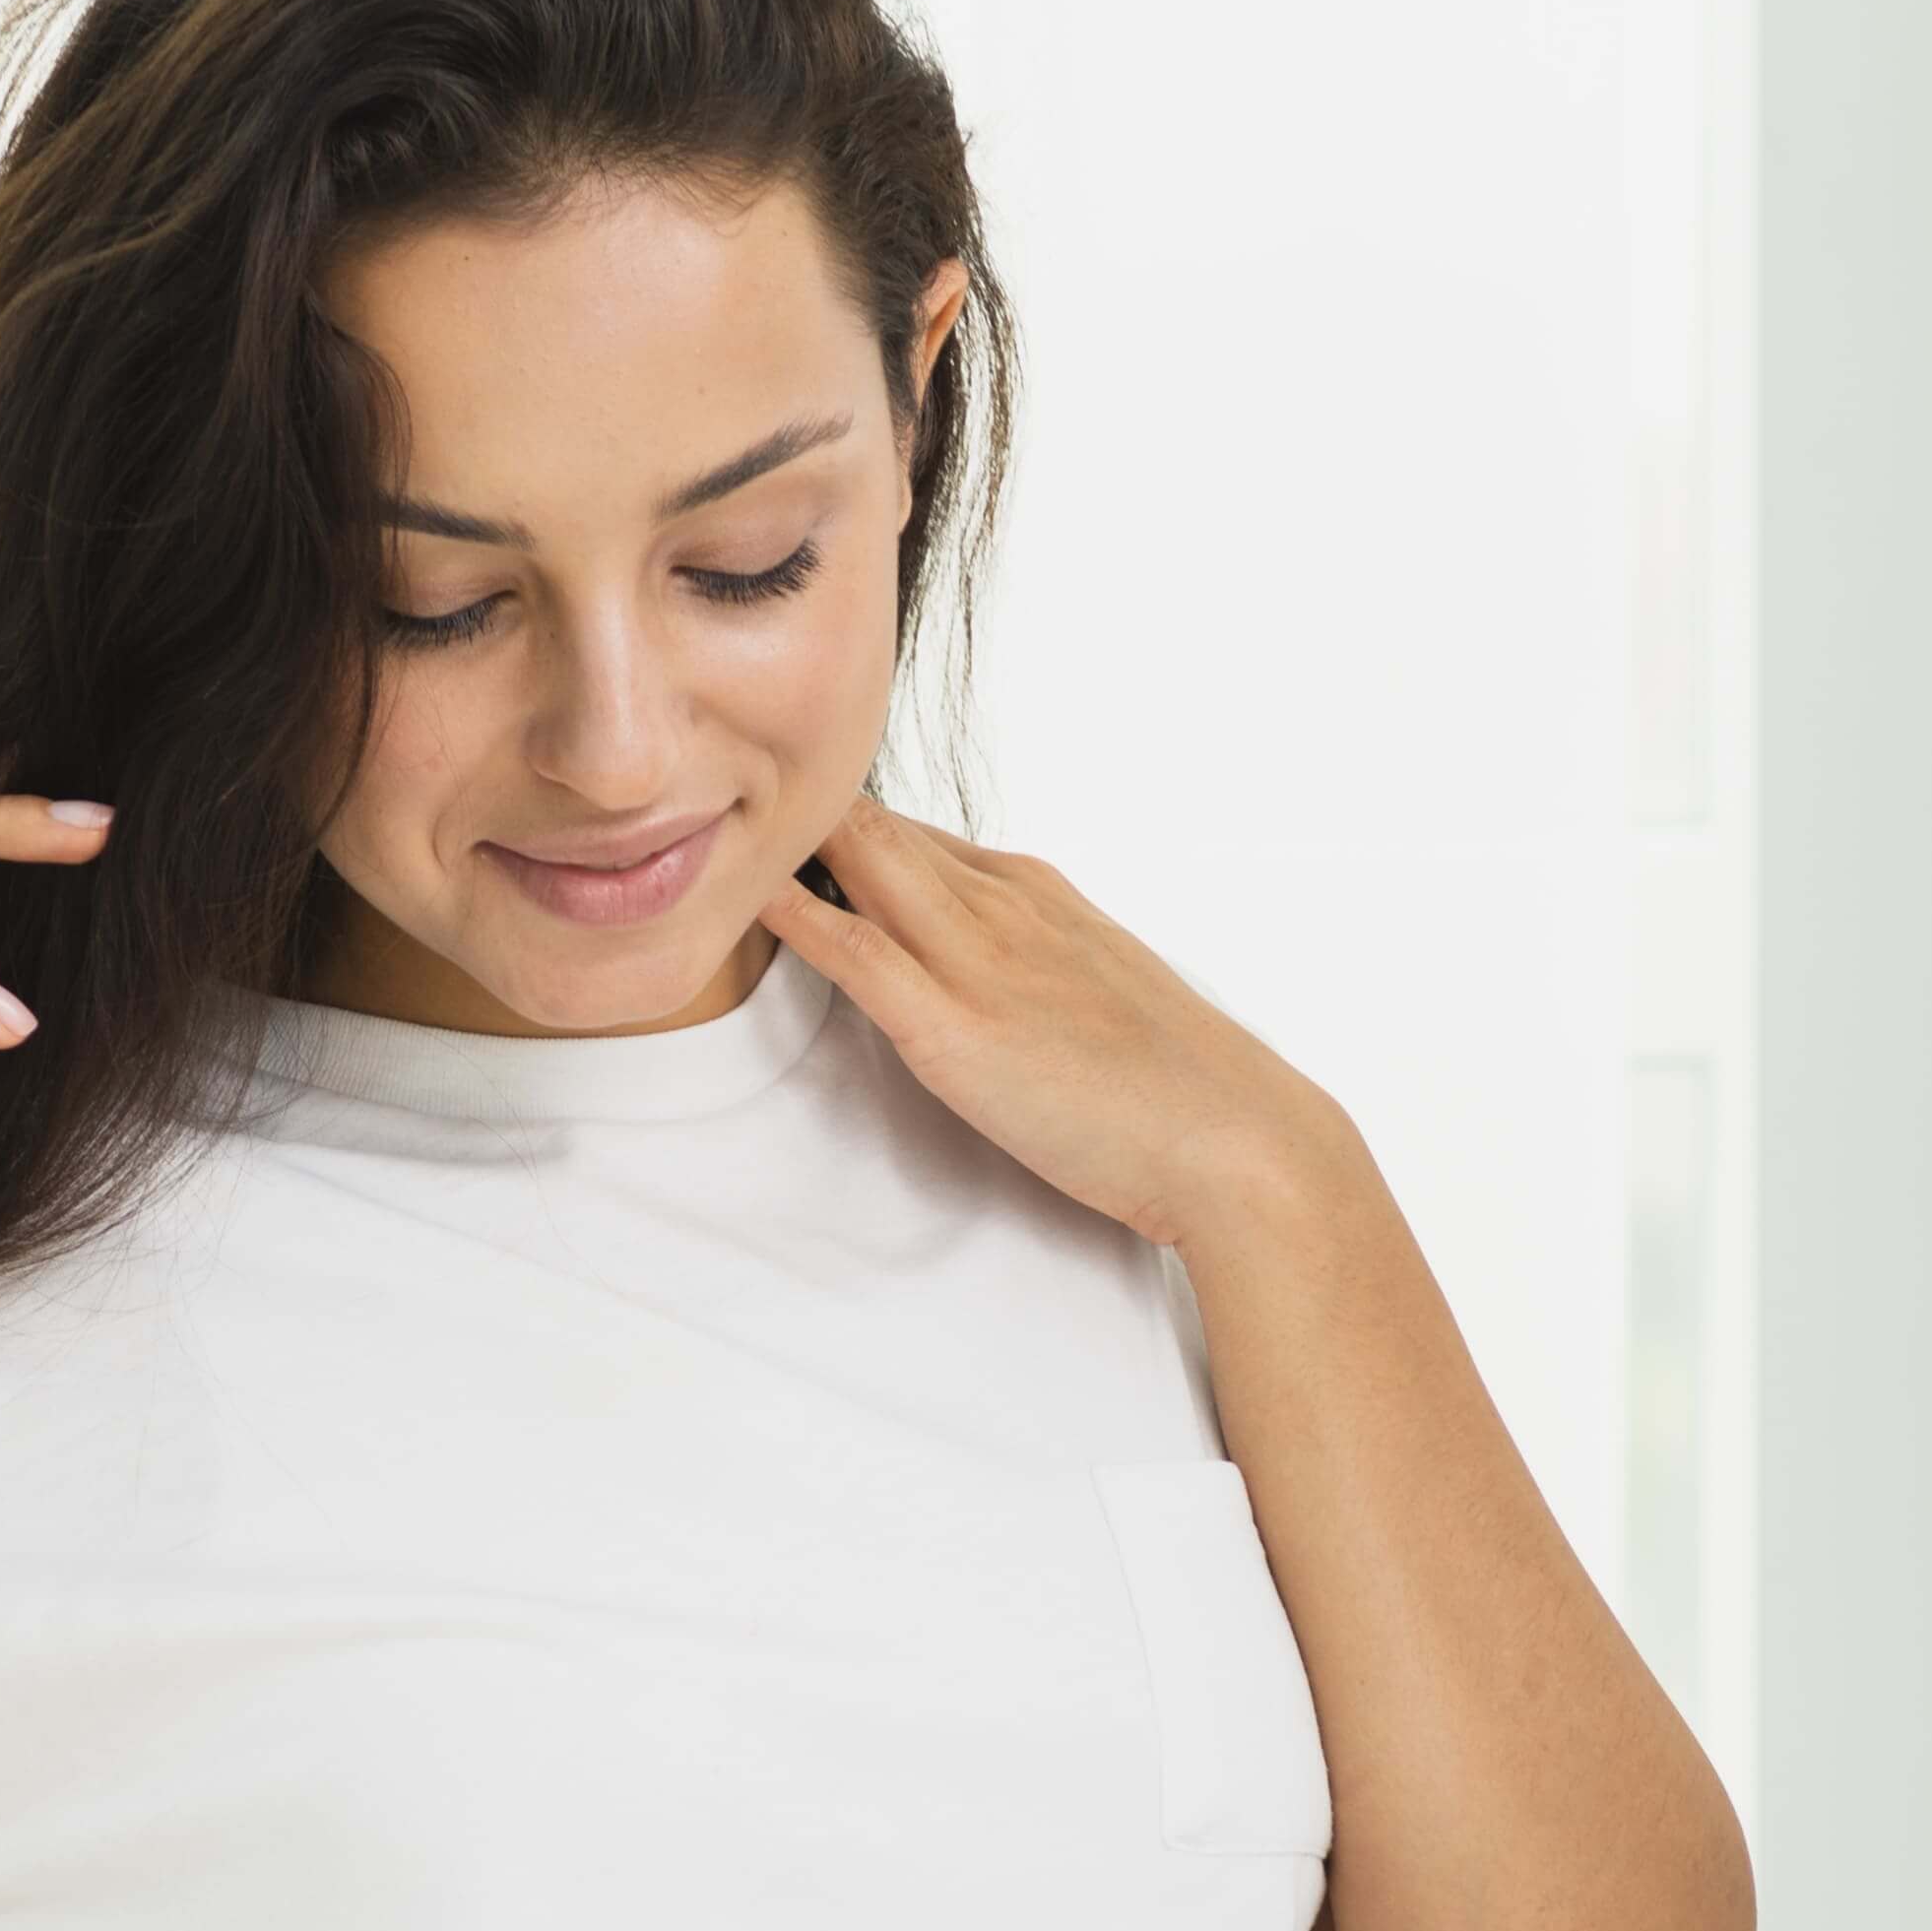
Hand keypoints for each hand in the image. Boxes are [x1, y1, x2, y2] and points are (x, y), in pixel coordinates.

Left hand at [756, 800, 1352, 1249]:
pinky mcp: (955, 1028)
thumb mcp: (1102, 993)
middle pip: (873, 826)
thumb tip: (997, 980)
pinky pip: (854, 952)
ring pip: (857, 864)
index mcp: (1038, 893)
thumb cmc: (1184, 1088)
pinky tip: (738, 895)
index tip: (772, 822)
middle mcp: (1002, 904)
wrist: (1236, 1137)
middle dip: (790, 806)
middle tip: (704, 793)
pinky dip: (791, 915)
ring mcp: (977, 960)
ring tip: (695, 819)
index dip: (842, 827)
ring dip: (777, 840)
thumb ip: (1039, 968)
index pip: (917, 834)